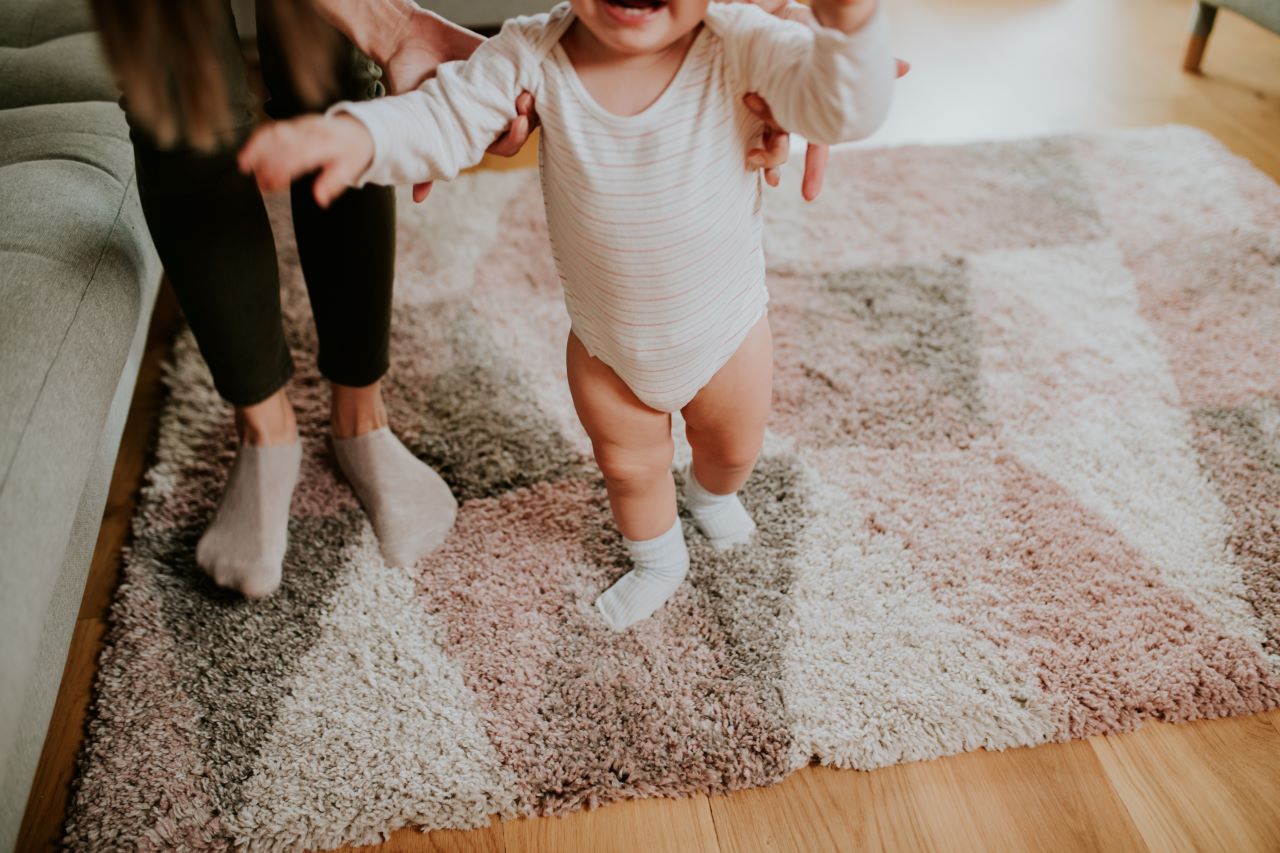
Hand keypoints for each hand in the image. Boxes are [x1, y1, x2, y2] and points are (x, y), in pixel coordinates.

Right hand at [238, 115, 374, 208]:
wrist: (356, 128)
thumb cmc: (351, 151)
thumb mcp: (349, 169)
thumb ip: (332, 184)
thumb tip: (320, 199)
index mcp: (325, 144)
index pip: (300, 155)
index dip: (283, 169)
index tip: (272, 184)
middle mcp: (310, 132)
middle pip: (283, 144)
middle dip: (267, 162)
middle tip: (259, 184)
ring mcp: (299, 126)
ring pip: (274, 133)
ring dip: (256, 148)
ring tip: (244, 166)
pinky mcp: (292, 124)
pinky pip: (272, 129)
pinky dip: (257, 140)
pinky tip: (248, 154)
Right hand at [378, 8, 537, 202]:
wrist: (406, 41)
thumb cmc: (408, 82)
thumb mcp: (416, 120)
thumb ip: (426, 155)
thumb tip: (419, 199)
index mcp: (476, 129)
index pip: (506, 146)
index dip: (514, 140)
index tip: (515, 124)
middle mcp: (490, 110)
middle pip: (523, 126)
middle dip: (527, 119)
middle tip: (523, 104)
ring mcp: (498, 86)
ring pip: (528, 102)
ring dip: (532, 100)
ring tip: (526, 90)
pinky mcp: (500, 61)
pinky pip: (524, 71)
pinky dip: (530, 73)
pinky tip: (528, 72)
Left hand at [733, 1, 908, 201]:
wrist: (787, 15)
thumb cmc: (815, 35)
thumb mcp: (844, 56)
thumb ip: (871, 66)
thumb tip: (907, 67)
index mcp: (813, 112)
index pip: (816, 147)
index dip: (813, 172)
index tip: (809, 196)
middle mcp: (791, 113)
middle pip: (782, 147)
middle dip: (775, 164)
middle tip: (774, 179)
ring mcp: (771, 106)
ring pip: (766, 139)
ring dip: (764, 153)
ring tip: (754, 155)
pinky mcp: (755, 96)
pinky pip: (750, 124)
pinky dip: (752, 140)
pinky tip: (749, 152)